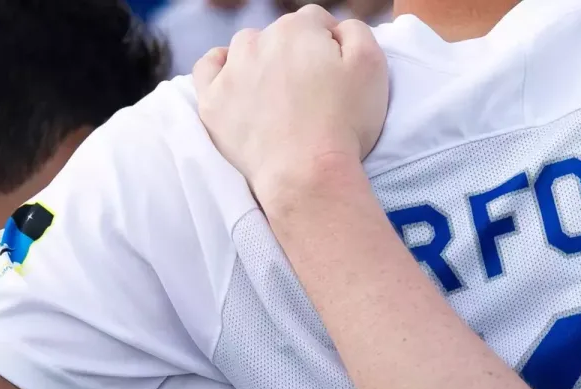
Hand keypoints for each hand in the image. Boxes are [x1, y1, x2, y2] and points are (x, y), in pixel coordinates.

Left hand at [193, 5, 388, 197]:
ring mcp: (231, 71)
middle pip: (281, 35)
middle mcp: (259, 40)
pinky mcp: (213, 101)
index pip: (317, 22)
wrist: (308, 175)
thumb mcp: (372, 66)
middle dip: (297, 55)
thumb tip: (337, 28)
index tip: (337, 76)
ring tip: (280, 96)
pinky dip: (222, 69)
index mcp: (299, 29)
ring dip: (262, 62)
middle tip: (313, 94)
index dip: (331, 47)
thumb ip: (356, 31)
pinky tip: (237, 83)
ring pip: (246, 48)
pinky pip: (208, 68)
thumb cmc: (345, 124)